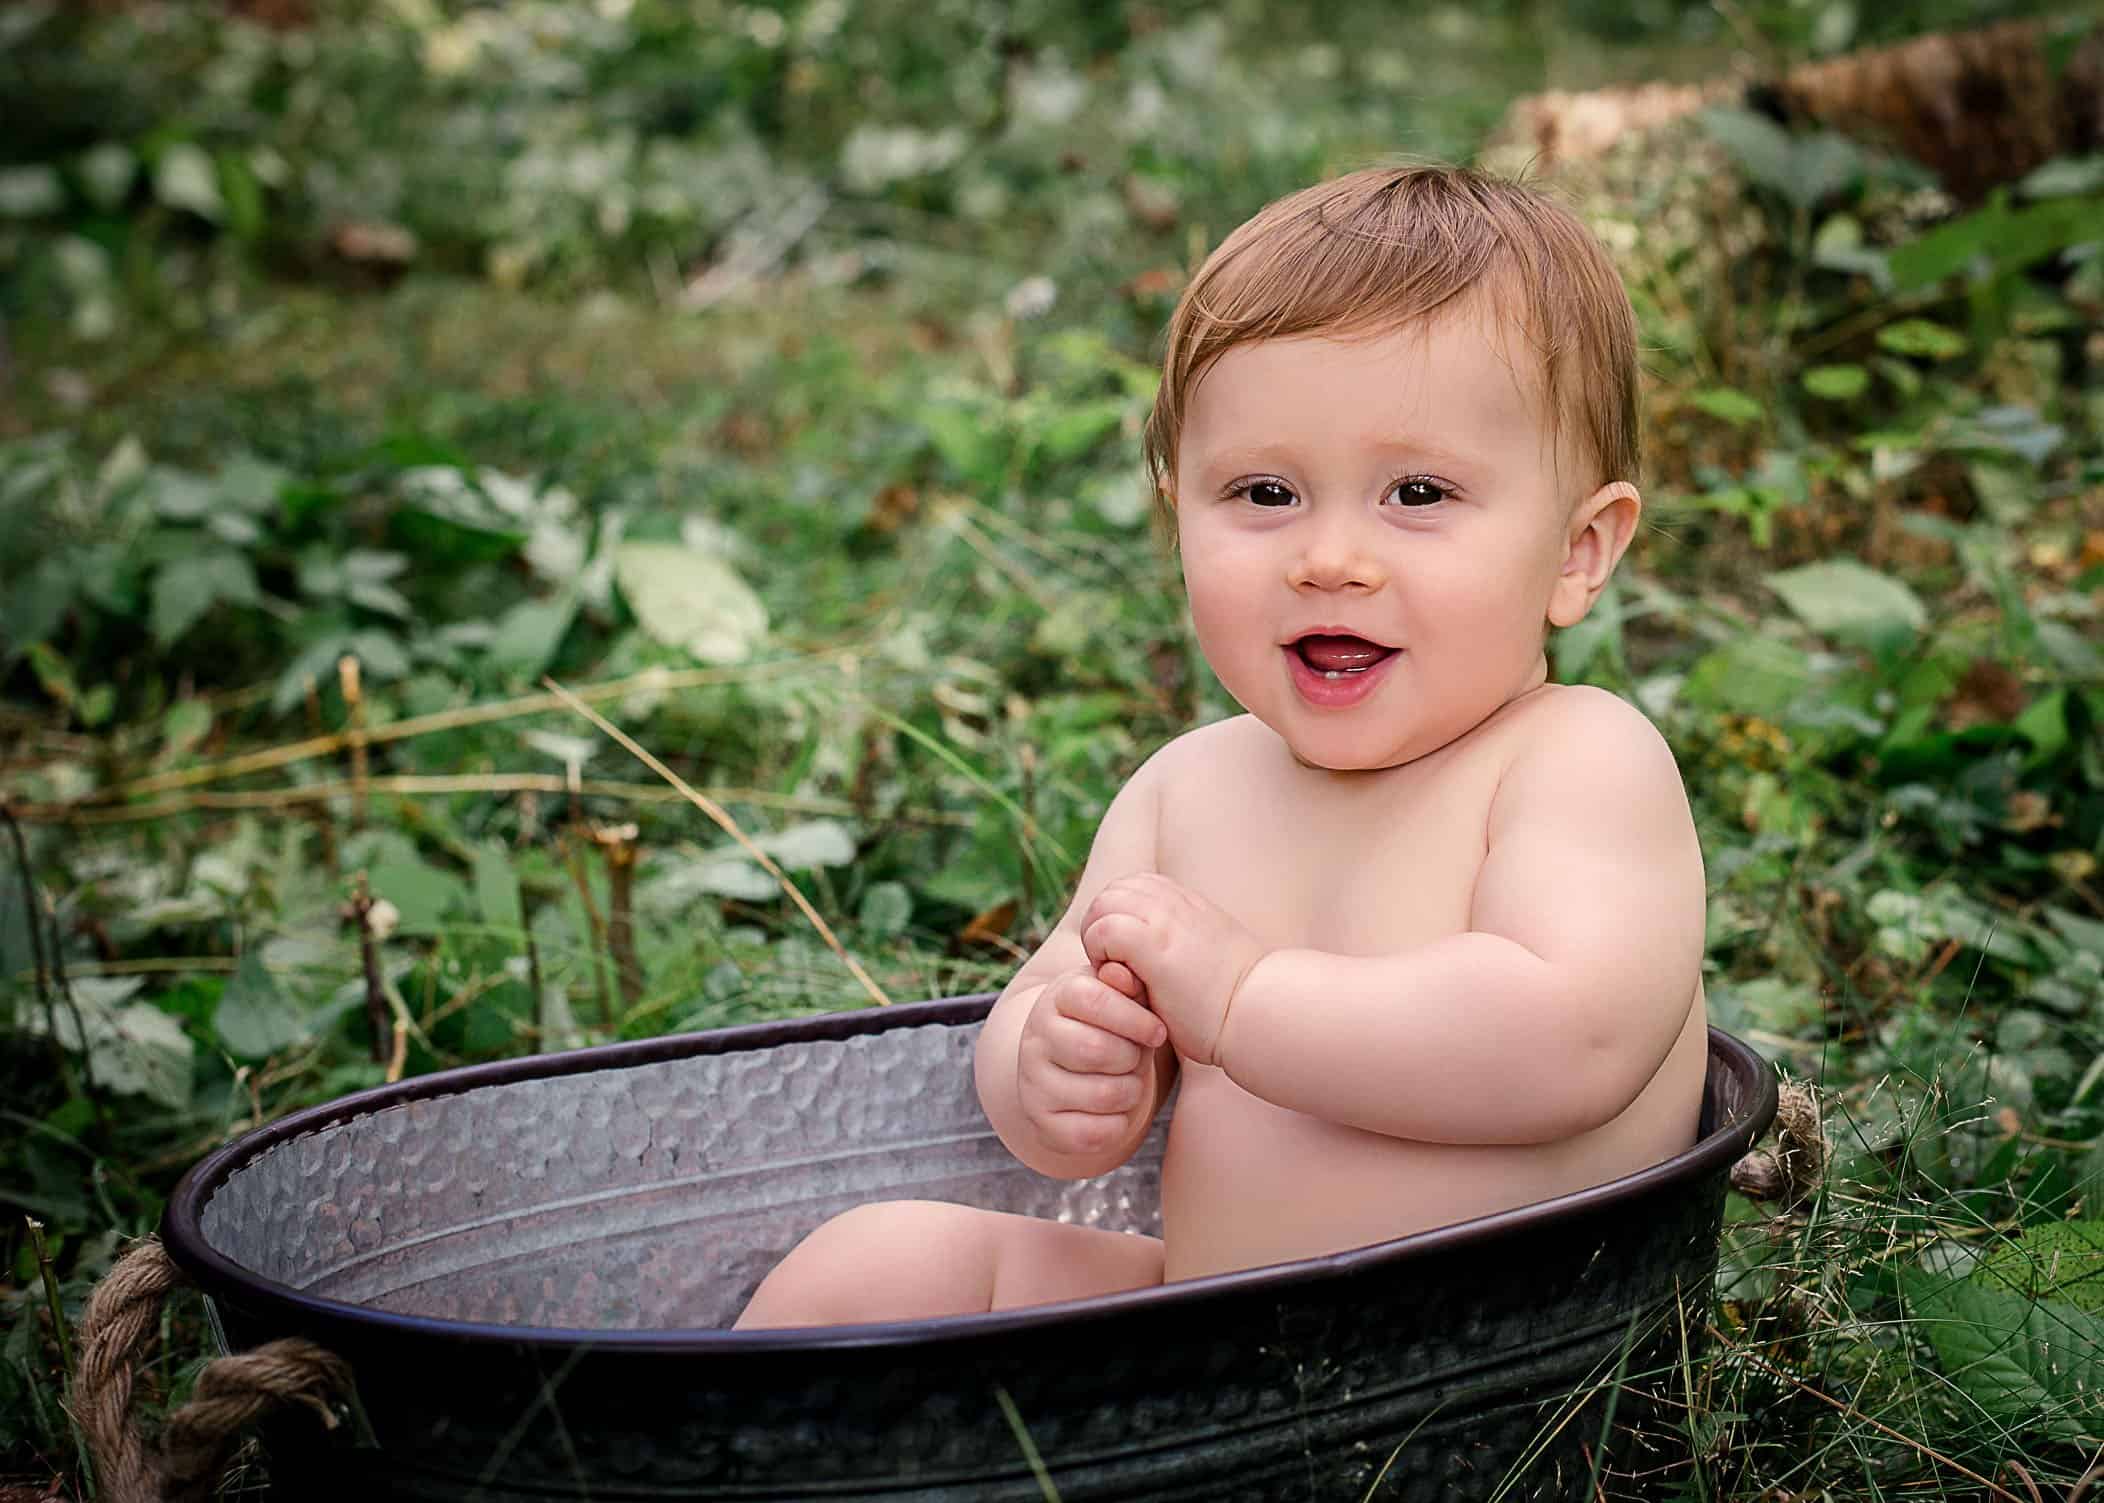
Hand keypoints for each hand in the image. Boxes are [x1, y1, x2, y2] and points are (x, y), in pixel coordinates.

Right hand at [1016, 962, 1167, 1158]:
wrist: (1075, 1067)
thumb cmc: (1111, 1025)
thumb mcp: (1122, 996)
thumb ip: (1129, 983)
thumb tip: (1123, 975)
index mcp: (1056, 998)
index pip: (1094, 999)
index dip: (1135, 1018)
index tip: (1157, 1031)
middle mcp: (1035, 1039)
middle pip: (1097, 1049)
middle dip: (1132, 1057)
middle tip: (1137, 1057)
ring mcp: (1033, 1084)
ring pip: (1102, 1094)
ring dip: (1131, 1091)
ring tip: (1129, 1080)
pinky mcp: (1042, 1125)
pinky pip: (1093, 1134)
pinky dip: (1118, 1124)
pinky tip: (1116, 1109)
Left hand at [1079, 874, 1264, 1065]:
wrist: (1263, 1011)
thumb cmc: (1240, 999)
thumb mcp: (1212, 956)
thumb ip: (1183, 942)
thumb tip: (1153, 950)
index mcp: (1190, 902)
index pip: (1135, 885)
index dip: (1121, 915)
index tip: (1128, 952)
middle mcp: (1177, 902)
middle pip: (1114, 889)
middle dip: (1103, 924)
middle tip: (1113, 964)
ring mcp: (1165, 919)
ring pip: (1104, 903)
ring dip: (1098, 937)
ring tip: (1116, 972)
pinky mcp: (1154, 944)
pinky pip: (1103, 930)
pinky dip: (1100, 953)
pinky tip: (1122, 980)